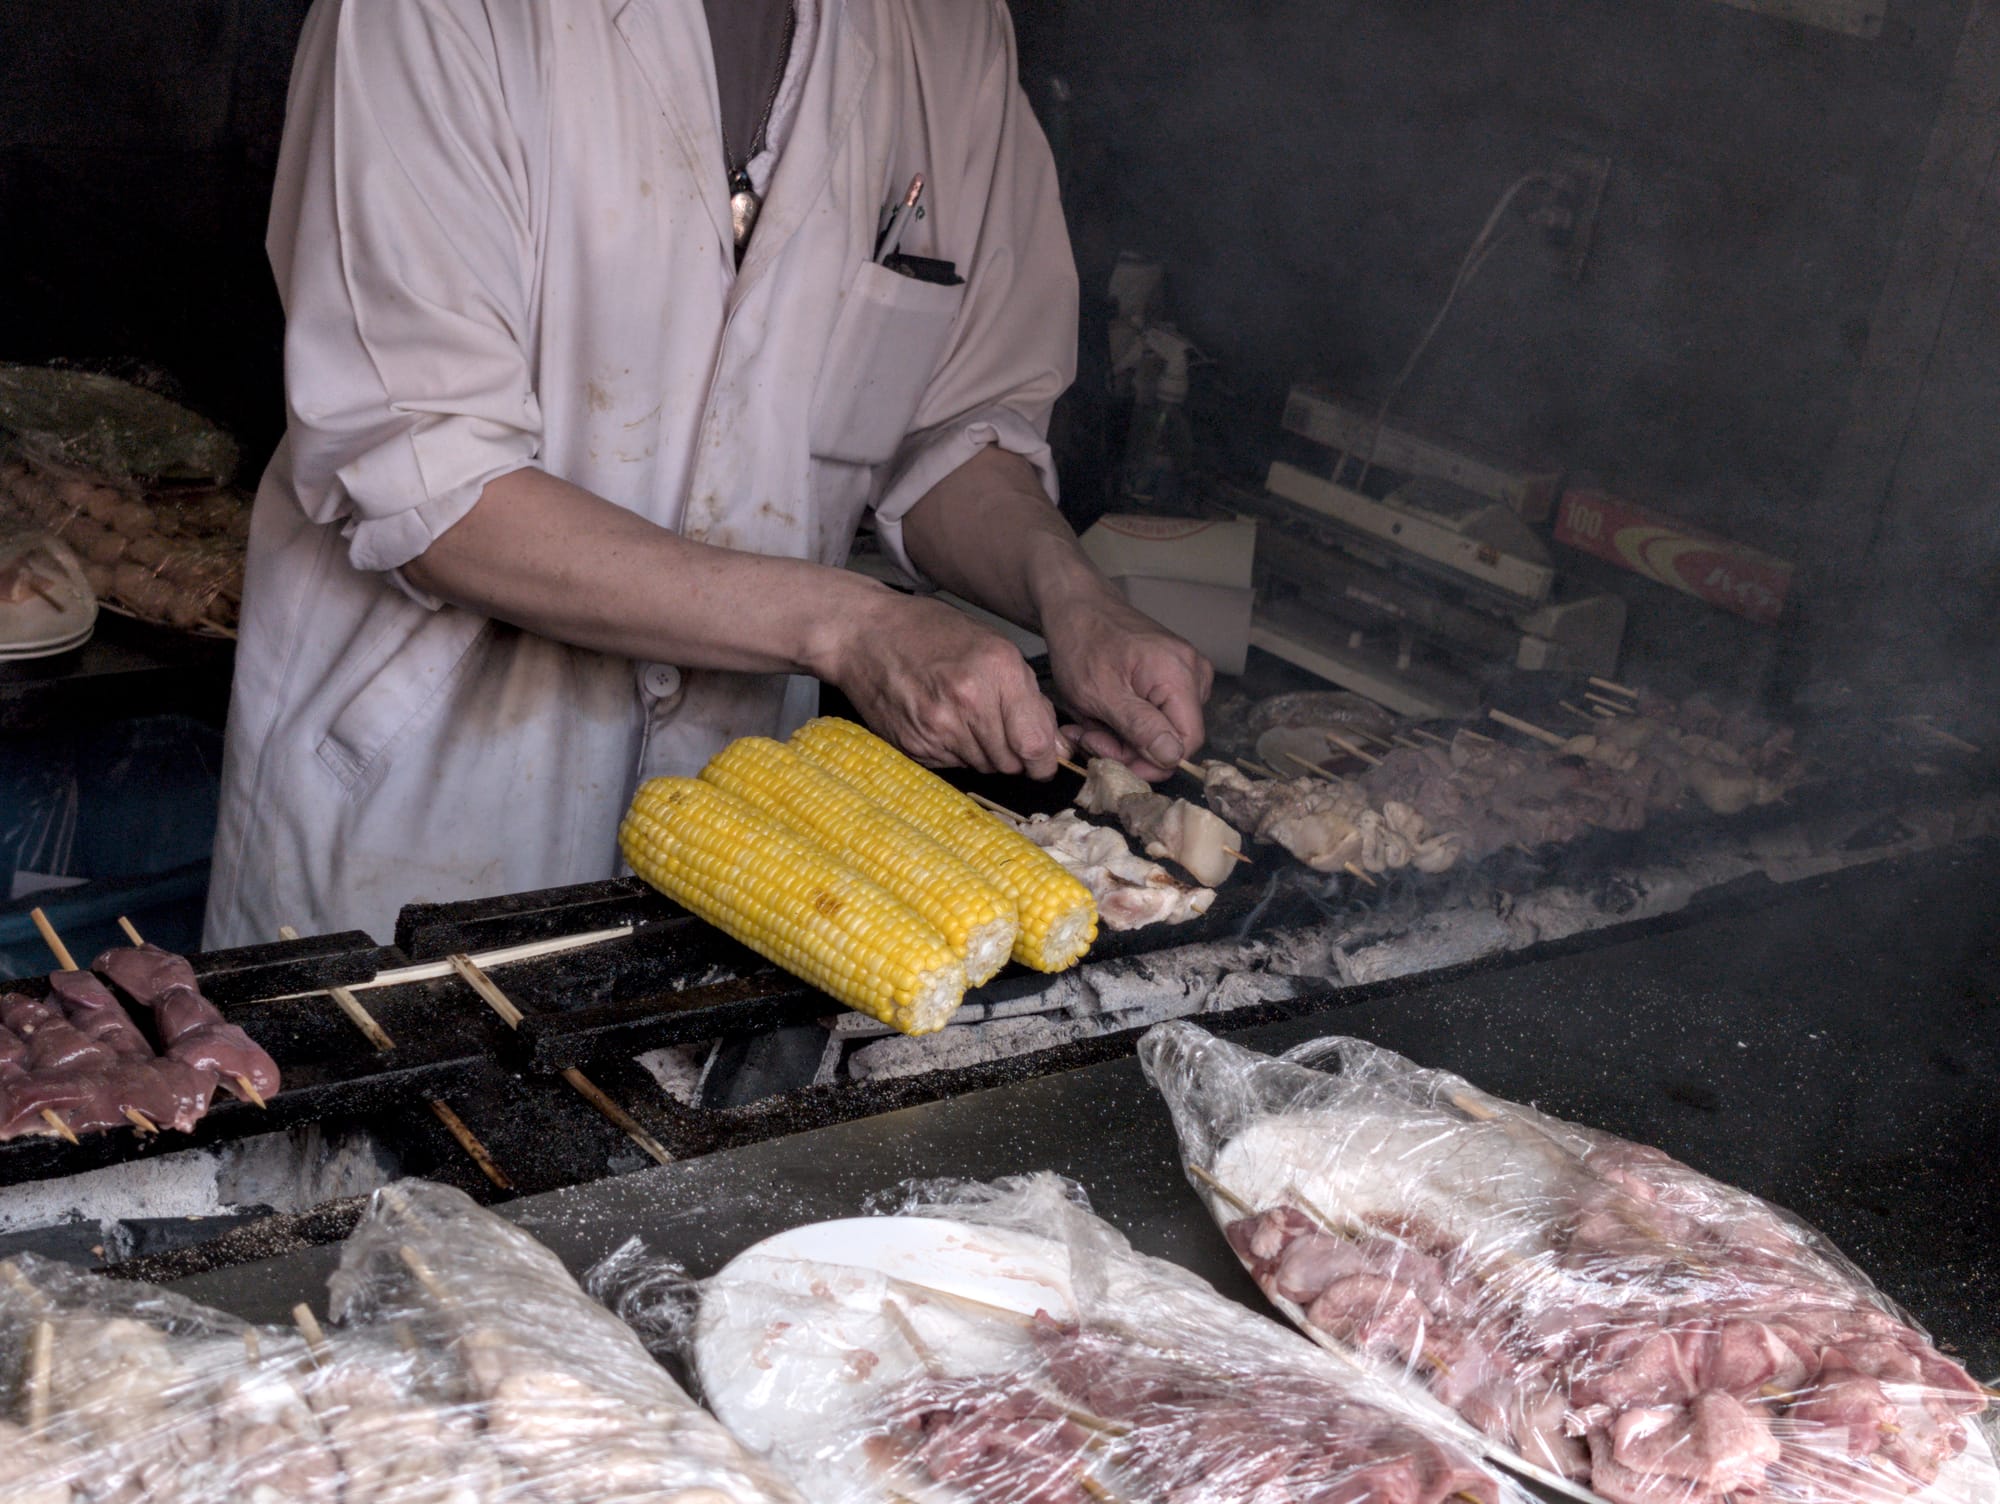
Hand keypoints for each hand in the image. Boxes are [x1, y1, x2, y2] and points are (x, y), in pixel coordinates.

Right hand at [817, 588, 1063, 776]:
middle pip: (1010, 763)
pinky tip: (940, 720)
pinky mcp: (914, 745)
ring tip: (963, 717)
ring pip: (983, 767)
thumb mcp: (994, 647)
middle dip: (1012, 754)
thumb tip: (1057, 747)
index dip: (1044, 761)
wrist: (865, 634)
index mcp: (999, 670)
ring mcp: (939, 727)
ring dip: (982, 752)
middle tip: (994, 726)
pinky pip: (952, 765)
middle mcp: (970, 701)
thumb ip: (1030, 698)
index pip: (1036, 745)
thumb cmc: (931, 634)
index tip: (1042, 760)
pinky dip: (953, 751)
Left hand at [1041, 585, 1212, 780]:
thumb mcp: (1100, 693)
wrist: (1076, 607)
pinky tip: (1103, 712)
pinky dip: (1128, 721)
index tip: (1111, 758)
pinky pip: (1159, 713)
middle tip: (1089, 737)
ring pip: (1164, 730)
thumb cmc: (1082, 642)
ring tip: (1092, 720)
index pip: (1187, 743)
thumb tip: (1172, 757)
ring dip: (1124, 737)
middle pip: (1175, 738)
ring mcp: (1187, 672)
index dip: (1151, 763)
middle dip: (1129, 748)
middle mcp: (1194, 672)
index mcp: (1179, 674)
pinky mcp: (1175, 674)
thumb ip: (1139, 727)